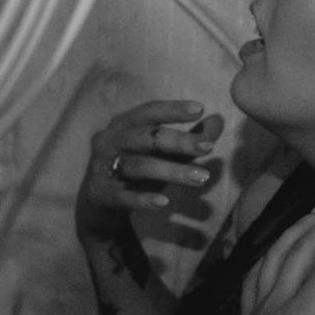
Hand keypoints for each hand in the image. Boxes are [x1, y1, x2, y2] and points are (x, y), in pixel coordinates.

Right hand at [76, 100, 222, 240]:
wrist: (98, 206)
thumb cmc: (134, 172)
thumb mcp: (161, 154)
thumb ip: (188, 138)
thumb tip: (217, 120)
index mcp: (123, 124)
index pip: (149, 112)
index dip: (172, 109)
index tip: (200, 109)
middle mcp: (110, 140)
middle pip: (146, 137)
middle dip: (178, 141)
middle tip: (208, 148)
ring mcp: (102, 167)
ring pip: (139, 166)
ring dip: (171, 171)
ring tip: (200, 178)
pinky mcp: (100, 194)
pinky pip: (123, 196)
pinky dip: (143, 199)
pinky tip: (164, 202)